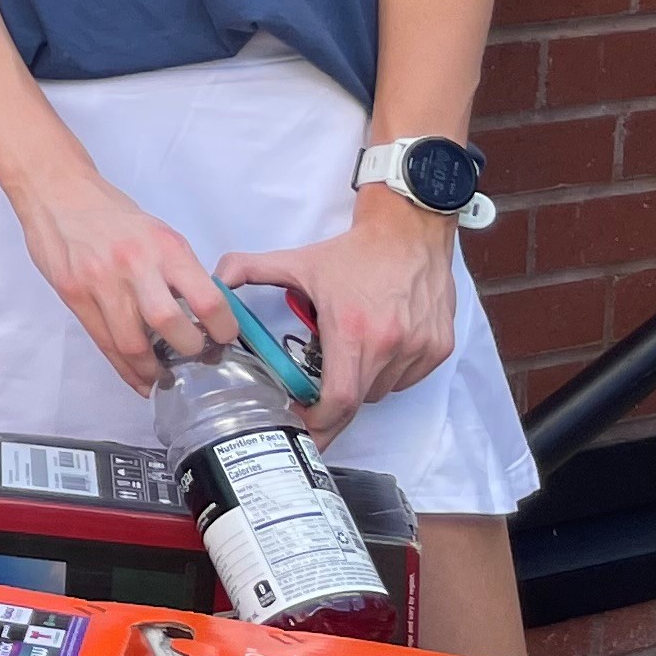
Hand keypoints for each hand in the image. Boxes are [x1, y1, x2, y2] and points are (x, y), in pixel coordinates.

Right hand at [13, 165, 242, 392]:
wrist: (57, 192)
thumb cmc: (110, 213)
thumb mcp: (157, 232)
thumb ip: (176, 270)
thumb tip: (199, 309)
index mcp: (165, 246)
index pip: (208, 299)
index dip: (222, 329)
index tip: (224, 338)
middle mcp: (135, 264)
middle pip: (171, 326)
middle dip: (188, 350)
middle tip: (194, 356)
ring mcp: (100, 281)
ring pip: (133, 343)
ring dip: (153, 368)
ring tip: (162, 376)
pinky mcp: (74, 294)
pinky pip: (104, 342)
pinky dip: (124, 367)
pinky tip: (138, 377)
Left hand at [223, 191, 457, 436]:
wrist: (409, 230)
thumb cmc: (353, 252)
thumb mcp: (296, 260)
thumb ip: (248, 269)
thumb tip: (215, 282)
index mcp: (352, 330)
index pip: (339, 400)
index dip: (320, 422)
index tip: (301, 425)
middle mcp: (390, 344)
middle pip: (360, 402)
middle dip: (334, 409)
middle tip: (315, 404)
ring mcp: (420, 348)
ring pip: (385, 391)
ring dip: (363, 387)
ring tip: (349, 359)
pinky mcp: (440, 348)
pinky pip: (408, 379)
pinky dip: (390, 375)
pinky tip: (378, 350)